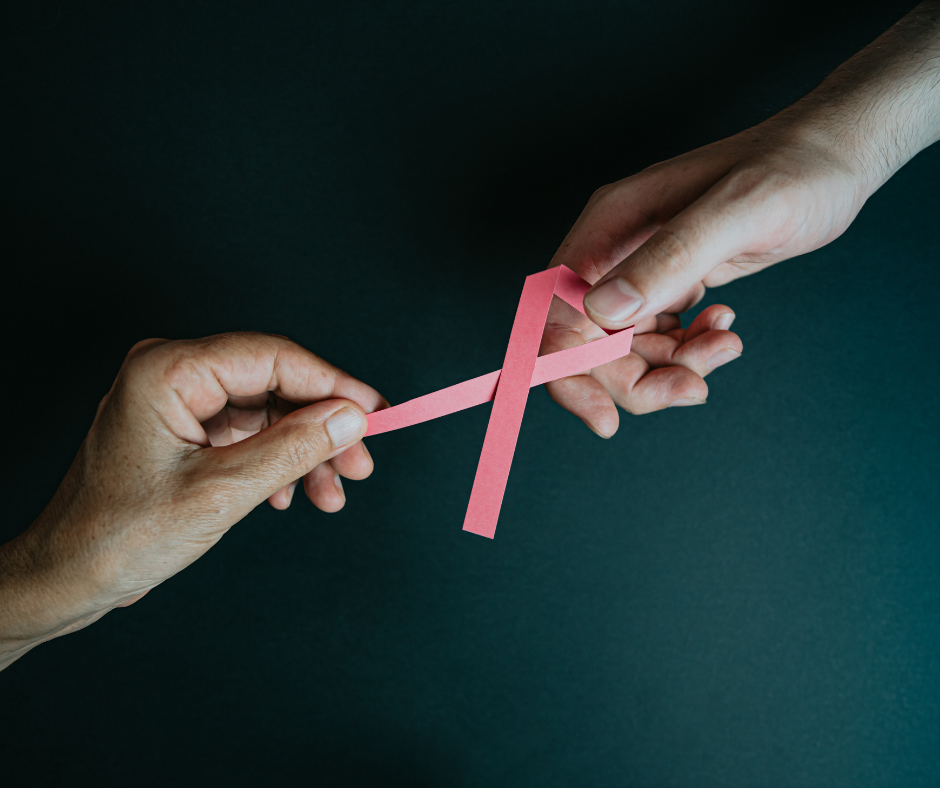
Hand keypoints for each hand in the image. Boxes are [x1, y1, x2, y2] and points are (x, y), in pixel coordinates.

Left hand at [0, 333, 385, 668]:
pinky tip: (290, 494)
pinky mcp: (182, 427)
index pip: (274, 357)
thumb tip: (351, 418)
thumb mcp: (222, 493)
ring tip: (329, 493)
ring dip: (303, 451)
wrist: (68, 577)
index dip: (333, 385)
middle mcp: (171, 371)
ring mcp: (176, 399)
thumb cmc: (121, 537)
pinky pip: (246, 432)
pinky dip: (275, 461)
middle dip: (320, 426)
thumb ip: (293, 448)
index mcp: (168, 370)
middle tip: (359, 465)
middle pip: (273, 383)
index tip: (378, 412)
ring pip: (265, 410)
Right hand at [546, 0, 939, 434]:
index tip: (604, 419)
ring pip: (626, 349)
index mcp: (612, 227)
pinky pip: (658, 337)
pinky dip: (687, 350)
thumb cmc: (795, 169)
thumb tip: (605, 311)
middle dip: (636, 379)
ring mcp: (641, 268)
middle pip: (589, 344)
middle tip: (693, 388)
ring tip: (723, 347)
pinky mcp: (670, 280)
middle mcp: (616, 251)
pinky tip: (722, 328)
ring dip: (671, 366)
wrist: (835, 156)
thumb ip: (669, 258)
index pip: (557, 313)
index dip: (567, 373)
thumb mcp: (738, 211)